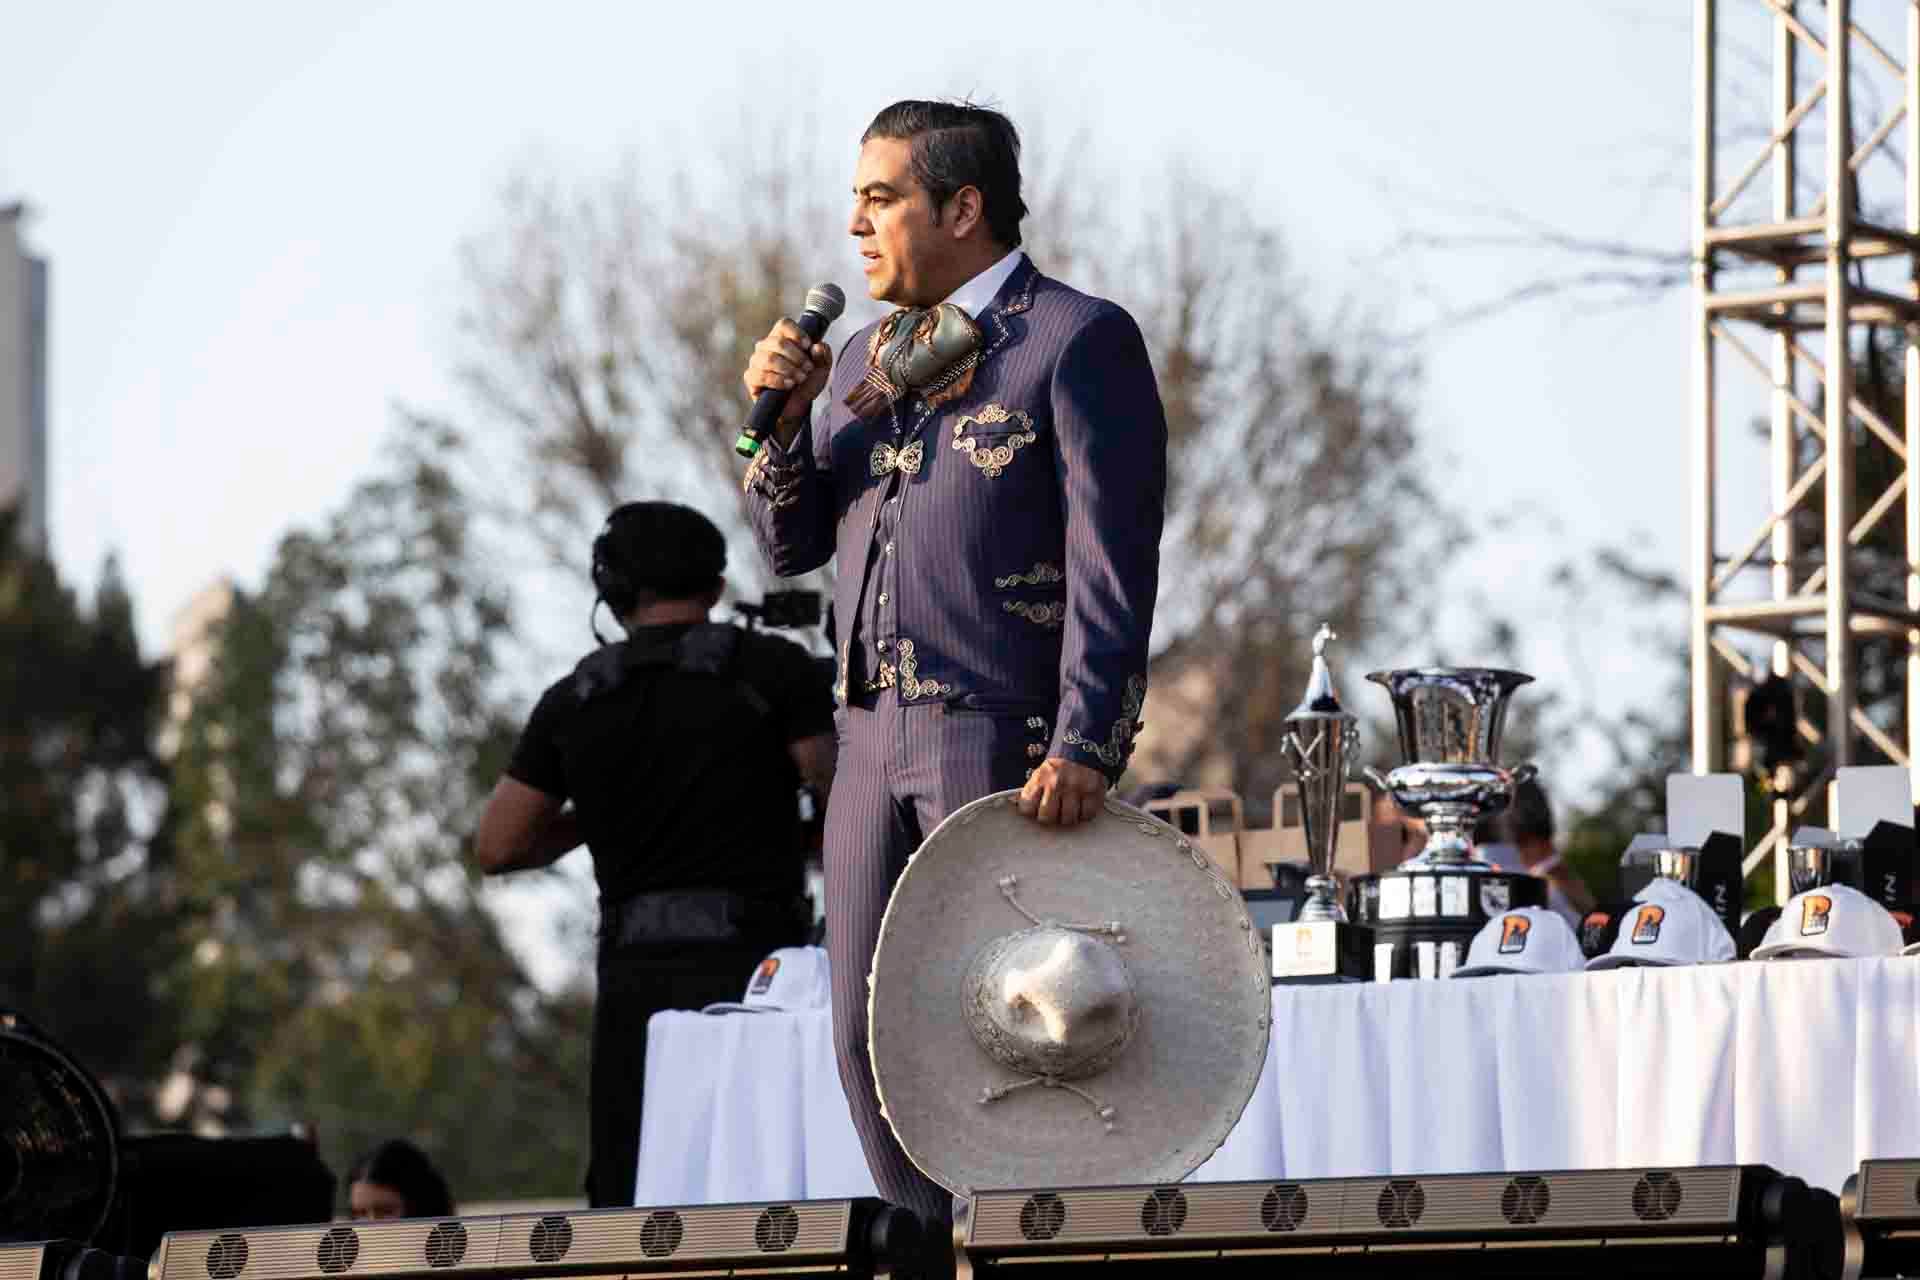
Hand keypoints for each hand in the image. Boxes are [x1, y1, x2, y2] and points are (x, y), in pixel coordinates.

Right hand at [744, 319, 831, 436]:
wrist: (798, 406)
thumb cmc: (807, 382)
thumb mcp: (821, 368)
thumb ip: (823, 355)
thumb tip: (817, 346)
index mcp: (782, 338)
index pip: (784, 324)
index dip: (796, 333)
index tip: (808, 346)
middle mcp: (766, 346)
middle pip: (777, 341)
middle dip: (797, 357)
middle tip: (807, 369)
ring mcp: (757, 361)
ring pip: (769, 358)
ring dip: (788, 369)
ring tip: (800, 379)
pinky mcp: (751, 378)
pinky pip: (760, 375)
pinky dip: (777, 380)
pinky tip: (788, 385)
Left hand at [1016, 758, 1108, 827]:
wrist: (1084, 748)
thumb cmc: (1058, 768)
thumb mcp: (1040, 774)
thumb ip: (1030, 791)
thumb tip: (1015, 805)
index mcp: (1040, 778)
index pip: (1027, 808)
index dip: (1032, 812)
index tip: (1037, 809)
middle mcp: (1057, 783)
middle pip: (1047, 818)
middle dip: (1050, 818)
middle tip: (1055, 812)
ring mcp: (1077, 788)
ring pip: (1068, 819)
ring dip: (1068, 818)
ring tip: (1069, 809)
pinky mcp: (1094, 792)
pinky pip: (1087, 815)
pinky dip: (1084, 815)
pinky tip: (1082, 807)